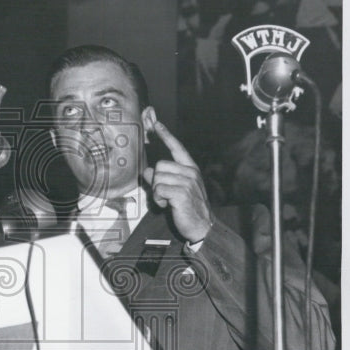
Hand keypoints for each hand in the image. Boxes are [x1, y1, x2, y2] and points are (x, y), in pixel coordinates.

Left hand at [143, 121, 212, 243]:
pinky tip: (167, 206)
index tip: (156, 124)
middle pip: (160, 166)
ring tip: (167, 201)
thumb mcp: (176, 189)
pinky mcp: (181, 194)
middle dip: (156, 181)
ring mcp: (187, 182)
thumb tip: (147, 170)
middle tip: (164, 194)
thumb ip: (163, 178)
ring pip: (157, 178)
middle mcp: (190, 172)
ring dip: (157, 192)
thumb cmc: (188, 207)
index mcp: (190, 169)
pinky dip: (158, 200)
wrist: (202, 226)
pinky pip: (158, 190)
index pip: (177, 148)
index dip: (166, 136)